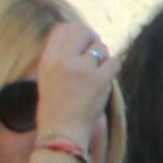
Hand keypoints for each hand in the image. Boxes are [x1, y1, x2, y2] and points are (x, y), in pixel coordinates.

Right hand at [32, 17, 117, 144]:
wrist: (62, 134)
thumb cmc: (56, 108)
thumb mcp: (48, 78)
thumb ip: (61, 57)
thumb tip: (83, 37)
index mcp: (48, 60)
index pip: (63, 28)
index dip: (75, 32)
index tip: (82, 42)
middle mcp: (63, 61)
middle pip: (83, 31)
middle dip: (92, 39)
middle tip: (95, 53)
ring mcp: (82, 69)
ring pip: (101, 47)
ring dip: (103, 57)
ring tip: (96, 74)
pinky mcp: (99, 80)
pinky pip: (114, 61)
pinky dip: (113, 68)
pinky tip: (105, 79)